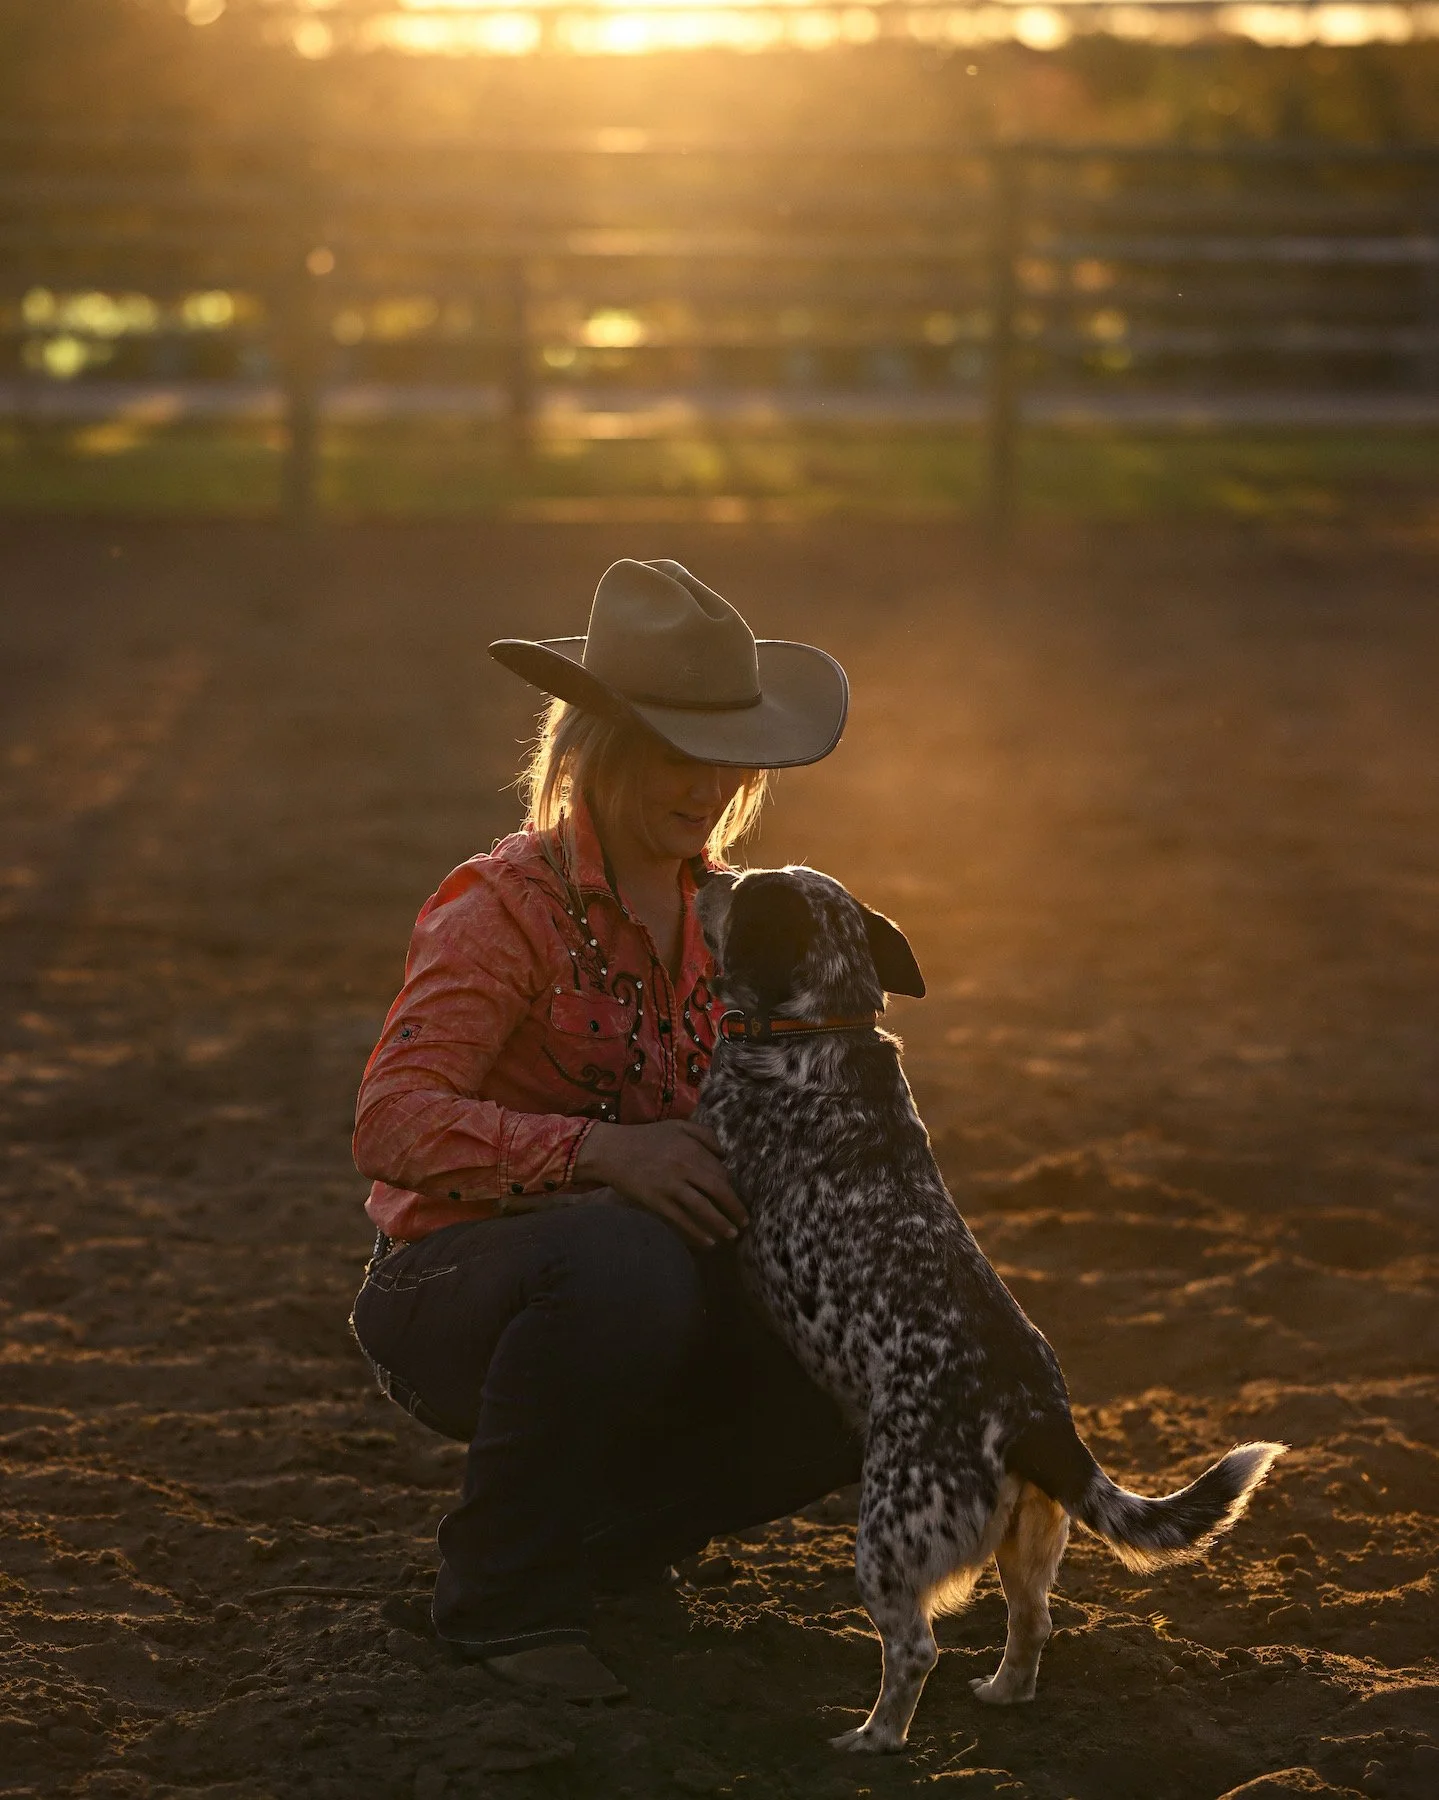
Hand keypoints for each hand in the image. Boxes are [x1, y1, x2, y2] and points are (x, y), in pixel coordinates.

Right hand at [575, 1119, 747, 1248]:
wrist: (612, 1150)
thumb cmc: (646, 1137)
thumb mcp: (678, 1126)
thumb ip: (705, 1134)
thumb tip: (725, 1155)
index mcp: (691, 1148)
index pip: (720, 1171)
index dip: (731, 1187)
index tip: (735, 1199)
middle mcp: (684, 1166)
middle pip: (717, 1190)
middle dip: (734, 1208)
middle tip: (745, 1222)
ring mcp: (670, 1185)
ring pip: (702, 1208)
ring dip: (720, 1224)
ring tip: (732, 1236)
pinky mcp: (656, 1201)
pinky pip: (681, 1220)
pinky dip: (696, 1233)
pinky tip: (708, 1242)